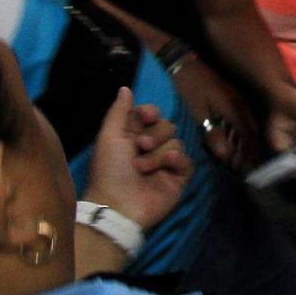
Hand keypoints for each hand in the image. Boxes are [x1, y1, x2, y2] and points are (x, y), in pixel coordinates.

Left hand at [83, 88, 193, 231]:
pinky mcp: (178, 177)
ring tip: (143, 169)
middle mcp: (149, 148)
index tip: (147, 116)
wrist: (119, 206)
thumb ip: (119, 112)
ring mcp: (165, 163)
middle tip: (140, 147)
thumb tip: (125, 88)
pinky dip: (175, 160)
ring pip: (176, 142)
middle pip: (167, 125)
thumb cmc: (109, 170)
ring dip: (158, 153)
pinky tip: (165, 166)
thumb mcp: (109, 137)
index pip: (151, 115)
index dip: (151, 112)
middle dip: (155, 134)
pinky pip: (186, 159)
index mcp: (131, 137)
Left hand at [168, 56, 258, 168]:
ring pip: (246, 125)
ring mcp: (237, 100)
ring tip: (238, 158)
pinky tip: (232, 140)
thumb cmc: (191, 88)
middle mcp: (241, 104)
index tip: (248, 168)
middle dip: (248, 149)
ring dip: (243, 141)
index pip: (248, 134)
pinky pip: (240, 119)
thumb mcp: (199, 112)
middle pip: (250, 131)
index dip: (249, 152)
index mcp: (235, 108)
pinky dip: (238, 132)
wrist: (186, 64)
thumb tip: (226, 155)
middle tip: (243, 166)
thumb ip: (213, 133)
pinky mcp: (231, 98)